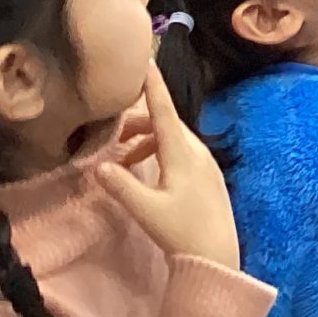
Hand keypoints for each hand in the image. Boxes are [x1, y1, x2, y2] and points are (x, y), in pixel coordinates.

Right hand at [95, 64, 241, 268]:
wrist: (218, 255)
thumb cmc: (181, 231)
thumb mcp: (146, 209)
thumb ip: (121, 186)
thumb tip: (99, 166)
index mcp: (182, 152)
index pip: (164, 110)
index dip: (153, 85)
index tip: (146, 61)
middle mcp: (196, 150)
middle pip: (166, 122)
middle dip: (138, 123)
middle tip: (113, 136)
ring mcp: (205, 162)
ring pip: (172, 138)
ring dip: (147, 141)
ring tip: (124, 160)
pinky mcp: (207, 175)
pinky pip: (181, 151)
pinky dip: (160, 152)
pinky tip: (147, 173)